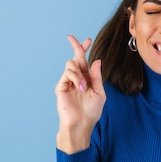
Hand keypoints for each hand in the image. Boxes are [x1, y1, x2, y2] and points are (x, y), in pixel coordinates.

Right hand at [55, 35, 105, 153]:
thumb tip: (96, 60)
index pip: (85, 61)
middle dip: (75, 46)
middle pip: (75, 58)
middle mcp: (76, 78)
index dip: (85, 50)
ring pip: (71, 64)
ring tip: (84, 86)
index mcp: (86, 79)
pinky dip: (75, 77)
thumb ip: (96, 76)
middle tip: (71, 38)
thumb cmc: (91, 112)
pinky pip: (67, 73)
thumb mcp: (99, 92)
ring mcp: (68, 82)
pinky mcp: (61, 86)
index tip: (88, 40)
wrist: (81, 124)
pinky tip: (80, 87)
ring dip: (79, 72)